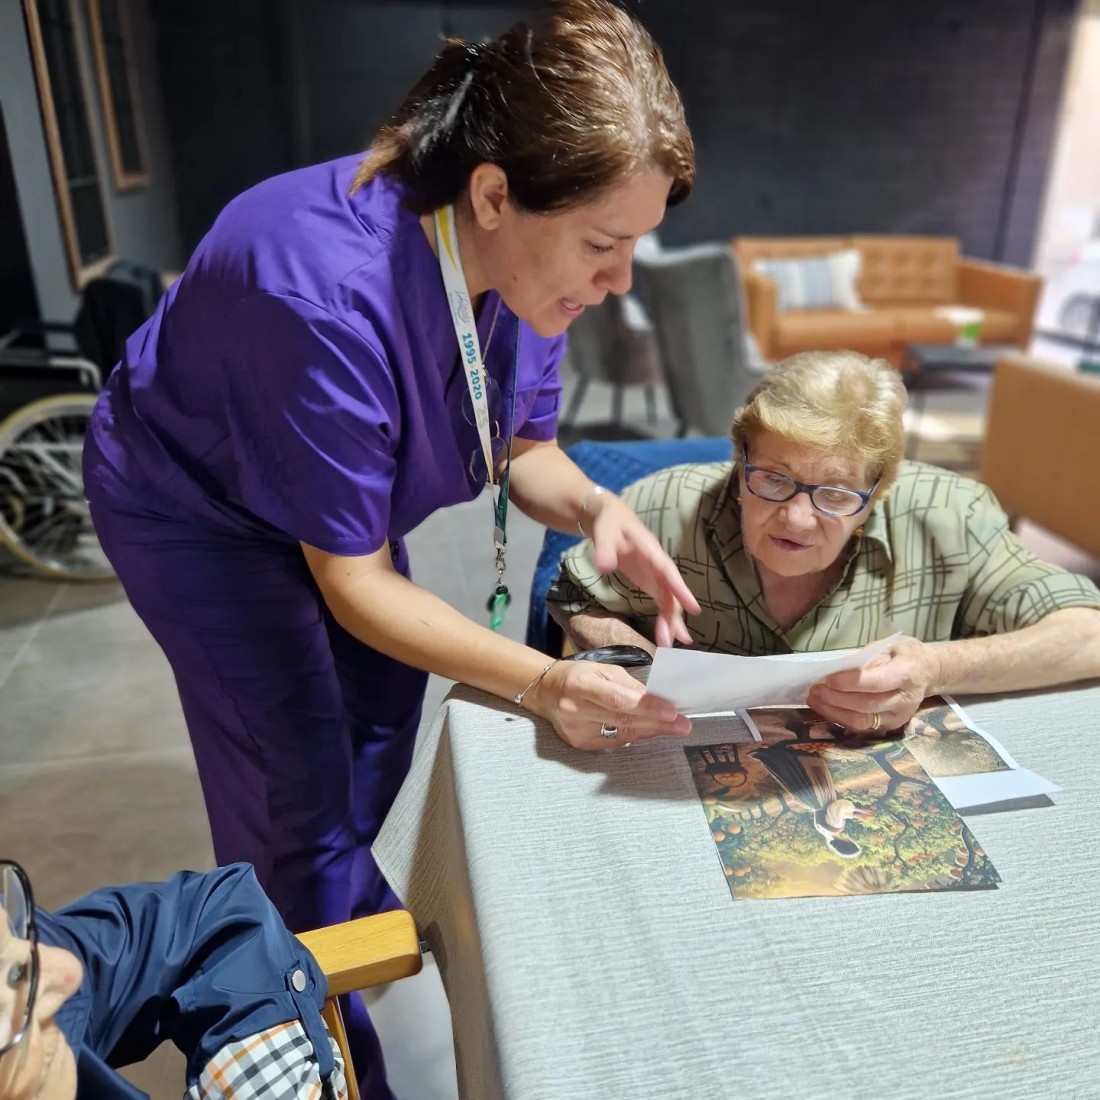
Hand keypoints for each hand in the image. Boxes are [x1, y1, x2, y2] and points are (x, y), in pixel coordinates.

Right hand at [530, 660, 691, 750]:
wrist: (545, 692)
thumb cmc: (578, 676)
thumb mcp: (602, 669)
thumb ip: (628, 685)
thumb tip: (655, 699)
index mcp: (581, 685)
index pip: (619, 700)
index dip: (647, 707)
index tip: (672, 711)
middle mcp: (576, 710)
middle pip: (623, 720)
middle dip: (657, 723)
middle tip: (683, 724)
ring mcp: (576, 731)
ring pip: (622, 734)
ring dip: (650, 731)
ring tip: (673, 727)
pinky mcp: (579, 744)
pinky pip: (614, 742)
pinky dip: (633, 735)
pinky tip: (647, 730)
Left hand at [585, 493, 700, 647]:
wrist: (610, 519)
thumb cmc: (610, 523)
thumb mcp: (604, 532)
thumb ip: (604, 549)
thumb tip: (605, 567)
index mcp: (650, 550)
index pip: (667, 571)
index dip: (680, 589)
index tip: (693, 608)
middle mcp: (658, 565)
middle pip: (671, 592)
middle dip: (674, 616)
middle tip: (675, 639)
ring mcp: (656, 575)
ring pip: (669, 601)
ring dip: (670, 622)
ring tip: (670, 644)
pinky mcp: (651, 583)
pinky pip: (662, 603)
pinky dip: (664, 620)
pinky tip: (666, 637)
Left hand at [805, 636, 941, 733]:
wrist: (928, 672)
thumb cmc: (904, 654)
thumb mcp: (888, 646)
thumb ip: (866, 658)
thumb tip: (837, 669)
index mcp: (907, 673)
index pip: (878, 682)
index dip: (852, 682)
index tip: (829, 679)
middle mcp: (905, 699)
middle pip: (867, 704)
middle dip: (837, 698)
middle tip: (815, 689)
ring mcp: (898, 716)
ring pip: (862, 721)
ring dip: (834, 711)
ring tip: (814, 699)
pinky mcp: (890, 726)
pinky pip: (861, 727)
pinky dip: (840, 718)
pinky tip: (825, 707)